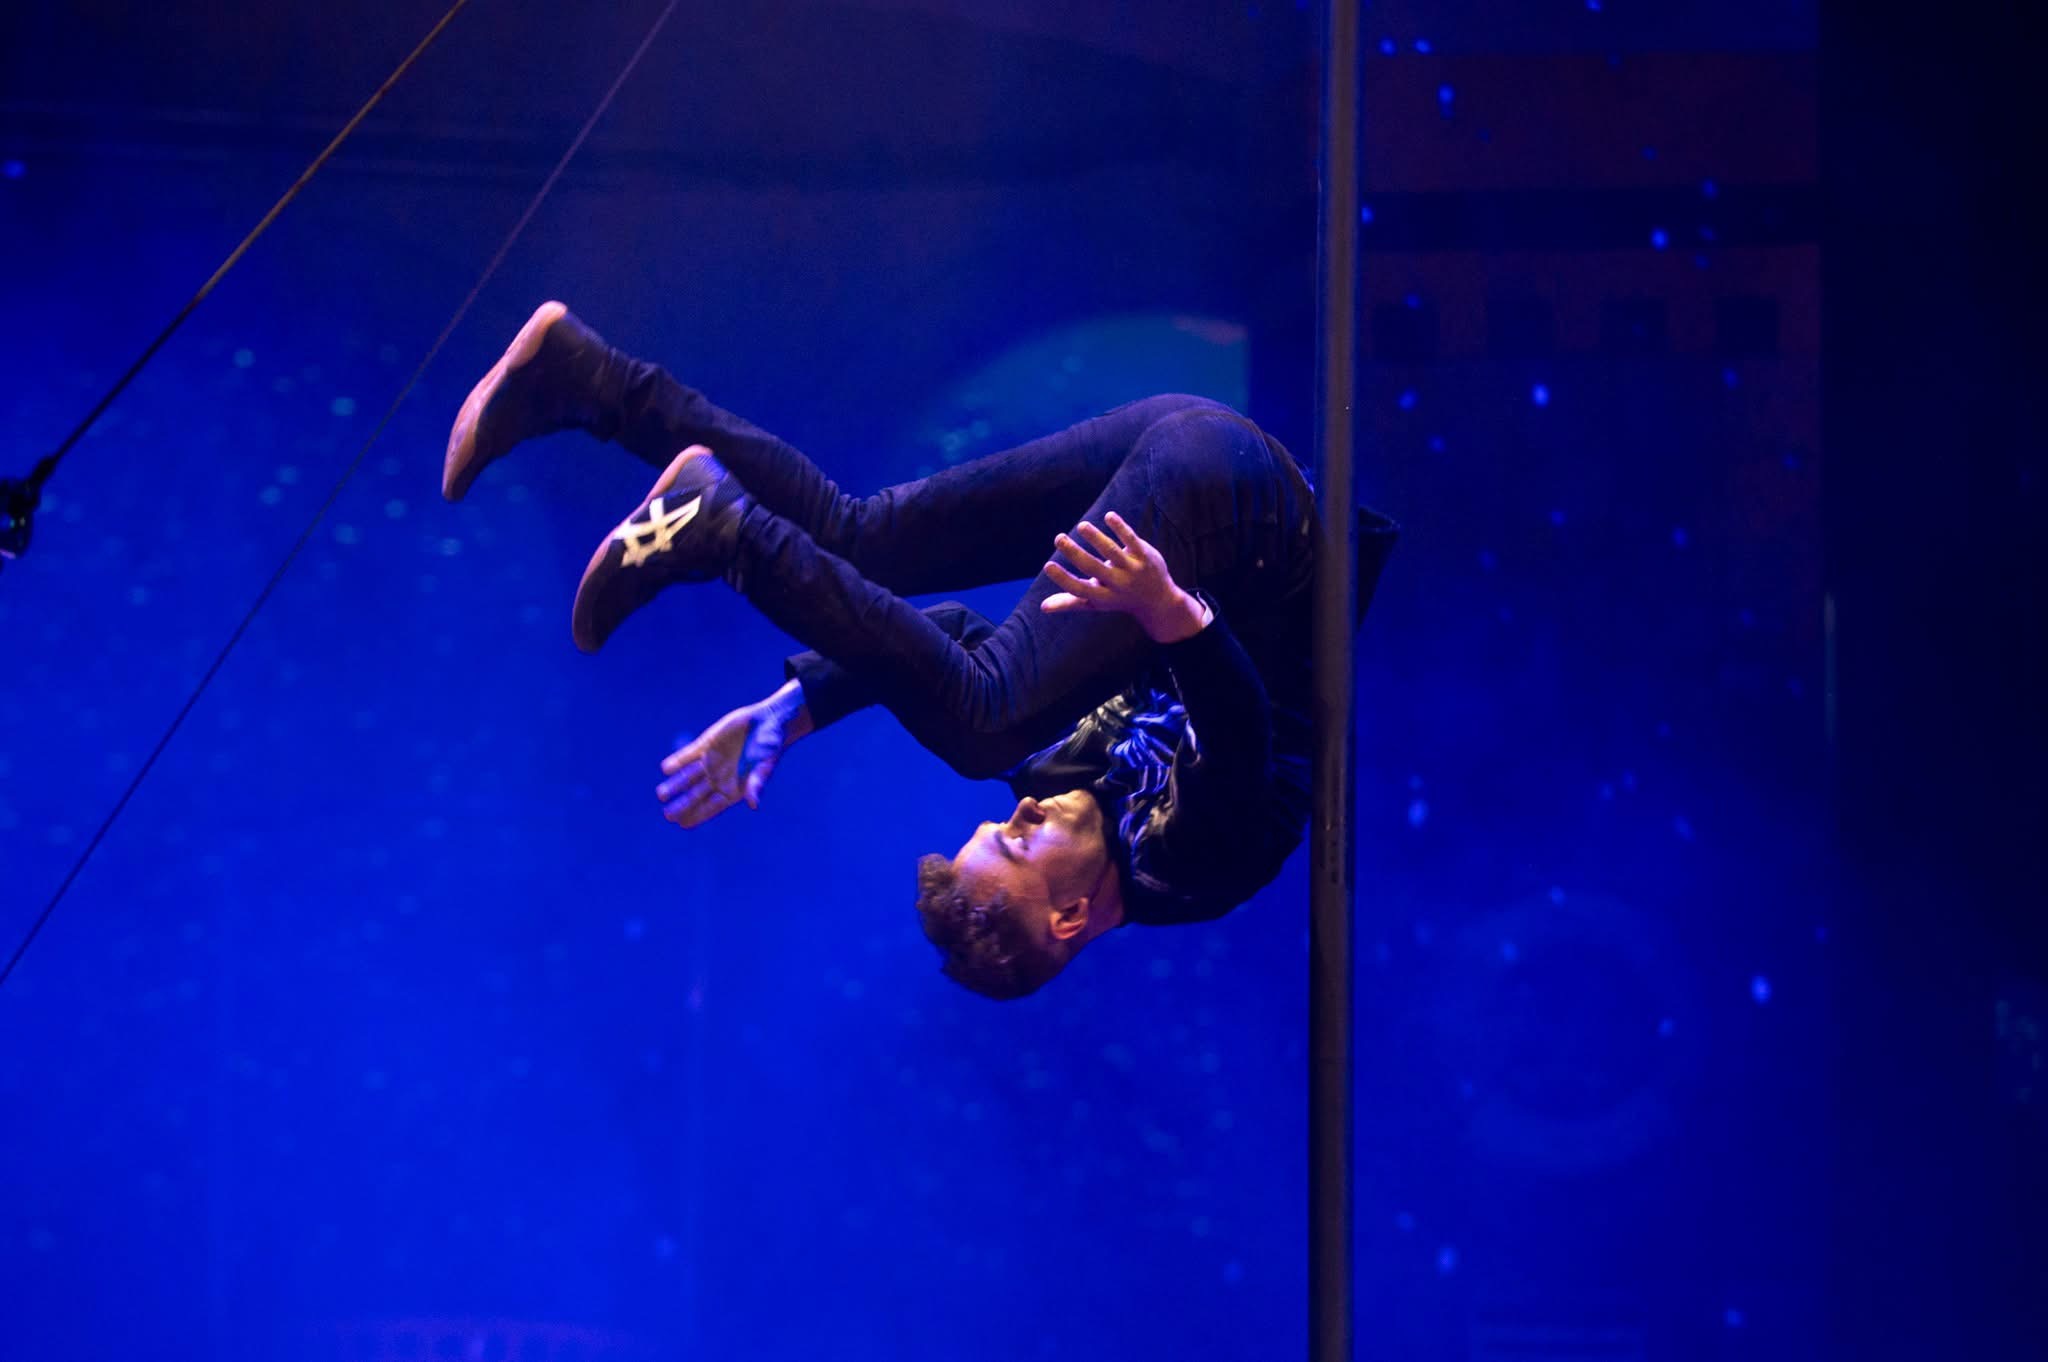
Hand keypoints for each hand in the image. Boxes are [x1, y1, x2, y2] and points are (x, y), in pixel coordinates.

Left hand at [655, 683, 808, 827]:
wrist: (769, 721)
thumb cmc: (771, 748)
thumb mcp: (764, 767)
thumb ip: (756, 784)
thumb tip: (754, 805)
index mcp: (733, 789)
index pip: (711, 807)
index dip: (697, 816)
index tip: (682, 824)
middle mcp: (719, 778)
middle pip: (696, 795)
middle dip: (682, 805)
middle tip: (667, 815)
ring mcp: (711, 762)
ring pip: (688, 777)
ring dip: (675, 785)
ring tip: (661, 794)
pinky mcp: (706, 745)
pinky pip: (688, 755)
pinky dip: (678, 761)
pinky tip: (666, 768)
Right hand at [1041, 510, 1211, 642]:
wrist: (1158, 601)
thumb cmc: (1118, 599)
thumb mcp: (1096, 602)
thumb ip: (1070, 602)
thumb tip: (1042, 607)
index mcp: (1102, 597)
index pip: (1079, 589)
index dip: (1063, 579)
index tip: (1047, 565)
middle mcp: (1118, 584)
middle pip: (1094, 568)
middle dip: (1075, 553)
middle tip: (1058, 538)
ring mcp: (1132, 570)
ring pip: (1112, 551)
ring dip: (1096, 537)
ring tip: (1082, 526)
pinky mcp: (1145, 556)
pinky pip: (1131, 540)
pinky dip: (1120, 528)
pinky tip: (1109, 516)